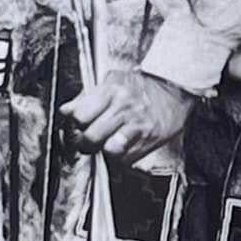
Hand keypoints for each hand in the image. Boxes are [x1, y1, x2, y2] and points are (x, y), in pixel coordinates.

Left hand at [63, 69, 193, 163]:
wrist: (174, 88)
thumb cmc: (140, 86)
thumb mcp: (111, 82)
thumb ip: (87, 98)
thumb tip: (66, 111)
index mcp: (110, 91)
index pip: (80, 115)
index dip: (75, 124)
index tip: (79, 125)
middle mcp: (123, 108)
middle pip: (91, 137)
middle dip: (85, 143)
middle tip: (89, 141)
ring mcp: (138, 125)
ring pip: (109, 151)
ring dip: (104, 152)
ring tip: (106, 145)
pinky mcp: (149, 139)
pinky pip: (127, 159)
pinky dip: (121, 158)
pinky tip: (123, 147)